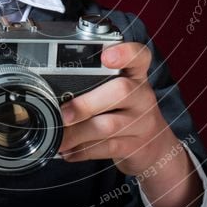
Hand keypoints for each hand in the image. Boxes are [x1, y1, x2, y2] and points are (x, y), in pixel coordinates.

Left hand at [58, 41, 202, 206]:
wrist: (154, 146)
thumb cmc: (126, 110)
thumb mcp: (118, 90)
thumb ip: (94, 83)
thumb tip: (52, 89)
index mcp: (136, 75)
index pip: (139, 56)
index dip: (125, 53)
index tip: (106, 57)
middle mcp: (142, 95)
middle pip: (121, 91)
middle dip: (87, 104)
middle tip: (64, 114)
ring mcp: (142, 122)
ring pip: (109, 125)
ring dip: (78, 133)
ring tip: (59, 138)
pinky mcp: (136, 146)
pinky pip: (107, 148)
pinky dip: (84, 151)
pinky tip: (69, 152)